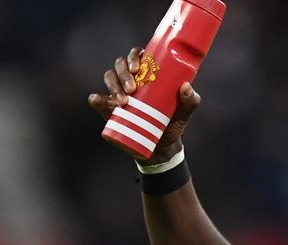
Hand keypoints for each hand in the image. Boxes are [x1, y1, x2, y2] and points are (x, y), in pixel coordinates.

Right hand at [87, 47, 201, 163]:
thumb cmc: (173, 122)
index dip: (133, 56)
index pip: (137, 55)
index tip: (136, 68)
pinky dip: (97, 99)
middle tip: (132, 89)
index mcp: (148, 72)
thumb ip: (191, 100)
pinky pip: (97, 99)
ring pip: (109, 78)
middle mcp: (131, 78)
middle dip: (123, 74)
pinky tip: (101, 101)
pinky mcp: (109, 107)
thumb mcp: (185, 111)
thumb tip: (186, 87)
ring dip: (112, 85)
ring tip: (123, 101)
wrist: (162, 145)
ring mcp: (119, 92)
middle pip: (120, 64)